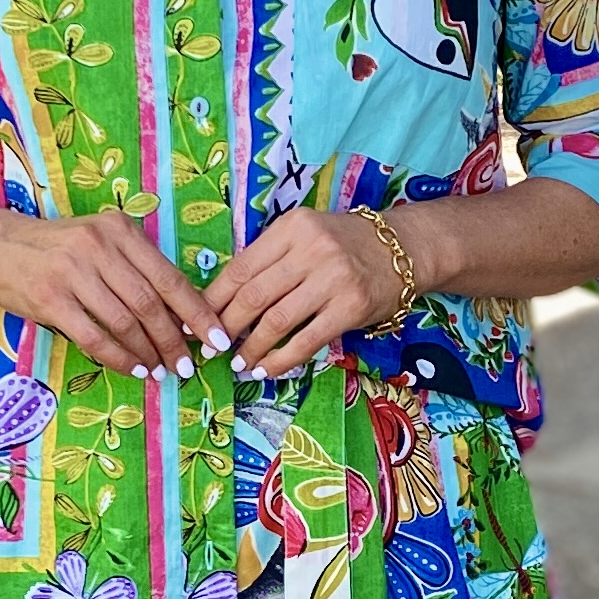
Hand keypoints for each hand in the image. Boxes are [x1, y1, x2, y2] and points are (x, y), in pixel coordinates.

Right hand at [0, 208, 221, 378]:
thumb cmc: (57, 250)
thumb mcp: (99, 242)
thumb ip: (136, 269)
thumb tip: (182, 315)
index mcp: (119, 230)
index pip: (169, 277)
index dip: (197, 312)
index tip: (217, 338)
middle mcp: (98, 246)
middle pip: (150, 303)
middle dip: (175, 340)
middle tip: (187, 365)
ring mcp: (72, 272)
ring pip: (125, 322)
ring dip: (148, 352)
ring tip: (161, 370)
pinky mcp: (50, 299)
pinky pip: (94, 337)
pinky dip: (120, 358)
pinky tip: (134, 369)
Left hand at [204, 208, 402, 375]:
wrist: (403, 250)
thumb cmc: (345, 245)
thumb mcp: (305, 235)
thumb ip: (270, 259)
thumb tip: (221, 299)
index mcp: (292, 228)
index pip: (241, 267)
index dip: (212, 299)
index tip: (194, 320)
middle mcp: (312, 249)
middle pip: (254, 295)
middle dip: (225, 326)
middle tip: (212, 347)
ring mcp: (333, 278)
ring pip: (276, 321)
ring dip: (250, 349)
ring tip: (237, 364)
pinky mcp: (351, 307)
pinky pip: (306, 341)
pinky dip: (280, 360)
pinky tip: (266, 370)